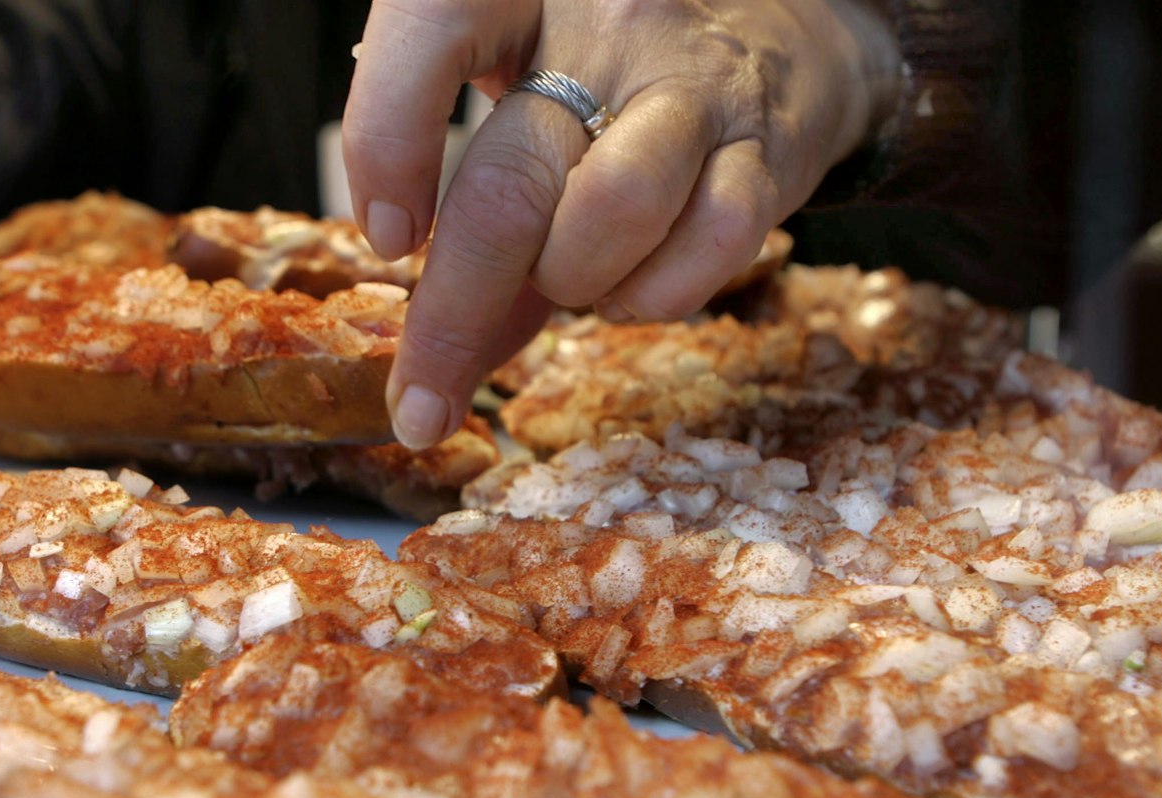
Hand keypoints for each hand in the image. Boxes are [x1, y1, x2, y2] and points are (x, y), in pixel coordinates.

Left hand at [342, 0, 899, 447]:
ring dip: (571, 282)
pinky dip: (654, 294)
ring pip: (611, 212)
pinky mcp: (766, 145)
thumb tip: (435, 368)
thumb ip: (483, 211)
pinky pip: (709, 245)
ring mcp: (693, 79)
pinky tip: (637, 283)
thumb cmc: (612, 73)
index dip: (387, 137)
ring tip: (568, 278)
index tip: (388, 237)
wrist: (774, 30)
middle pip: (510, 182)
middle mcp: (607, 17)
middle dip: (455, 315)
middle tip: (423, 395)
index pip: (432, 27)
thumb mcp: (526, 98)